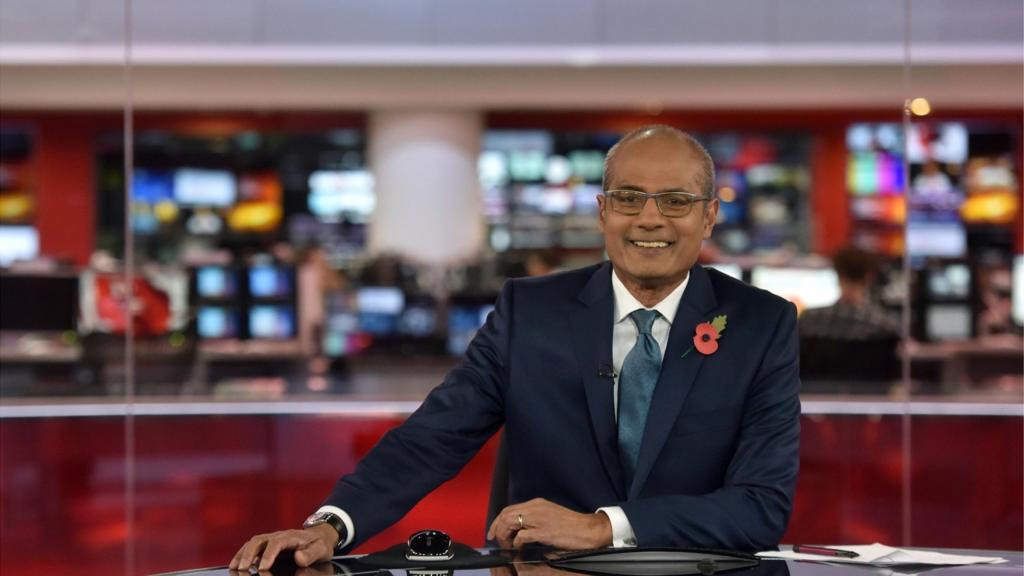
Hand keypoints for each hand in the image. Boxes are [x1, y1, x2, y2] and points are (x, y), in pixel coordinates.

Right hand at [228, 524, 336, 570]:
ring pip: (253, 543)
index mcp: (292, 536)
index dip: (268, 555)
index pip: (277, 543)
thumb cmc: (320, 544)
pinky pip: (252, 547)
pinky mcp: (268, 545)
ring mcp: (272, 539)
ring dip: (242, 554)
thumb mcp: (321, 550)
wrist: (320, 536)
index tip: (263, 568)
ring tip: (234, 567)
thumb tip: (298, 557)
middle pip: (260, 540)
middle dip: (249, 554)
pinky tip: (236, 564)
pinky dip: (243, 555)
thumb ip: (311, 554)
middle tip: (242, 568)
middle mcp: (279, 536)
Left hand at [486, 498, 612, 549]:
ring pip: (510, 523)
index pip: (509, 509)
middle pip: (506, 514)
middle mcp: (536, 508)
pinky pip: (522, 535)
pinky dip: (516, 543)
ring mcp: (540, 519)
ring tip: (507, 546)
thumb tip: (519, 532)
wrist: (589, 529)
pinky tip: (519, 548)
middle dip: (496, 528)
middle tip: (496, 540)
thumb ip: (535, 520)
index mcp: (537, 504)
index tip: (493, 531)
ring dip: (505, 536)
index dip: (497, 520)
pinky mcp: (544, 532)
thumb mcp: (550, 517)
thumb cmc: (572, 526)